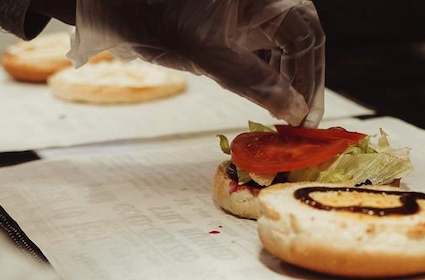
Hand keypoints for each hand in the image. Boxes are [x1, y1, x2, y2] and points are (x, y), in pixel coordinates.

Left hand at [70, 0, 324, 126]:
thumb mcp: (207, 54)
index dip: (311, 79)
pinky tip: (267, 98)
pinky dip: (269, 73)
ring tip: (284, 115)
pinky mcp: (235, 20)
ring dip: (288, 80)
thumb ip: (254, 82)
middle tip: (300, 122)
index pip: (306, 35)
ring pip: (285, 45)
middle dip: (303, 81)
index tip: (307, 116)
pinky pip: (265, 47)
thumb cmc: (156, 15)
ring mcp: (250, 7)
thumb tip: (293, 111)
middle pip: (301, 39)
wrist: (112, 2)